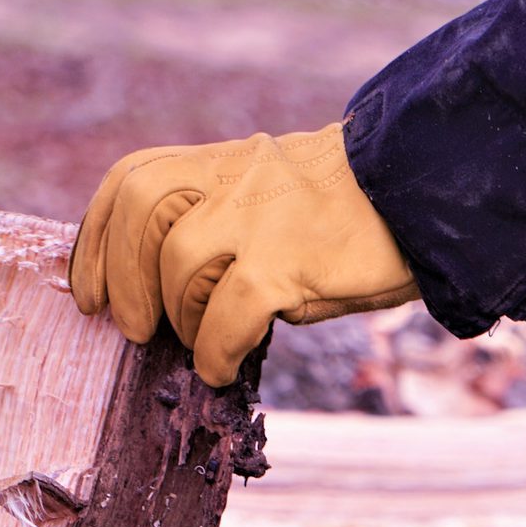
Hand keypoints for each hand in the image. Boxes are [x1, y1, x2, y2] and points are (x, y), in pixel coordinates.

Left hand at [69, 122, 418, 386]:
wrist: (437, 194)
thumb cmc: (358, 215)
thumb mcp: (278, 203)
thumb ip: (226, 226)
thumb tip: (174, 298)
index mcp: (227, 162)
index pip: (132, 178)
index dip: (97, 237)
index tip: (88, 292)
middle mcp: (237, 176)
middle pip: (140, 205)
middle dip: (120, 273)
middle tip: (133, 327)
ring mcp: (263, 215)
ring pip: (179, 261)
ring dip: (179, 316)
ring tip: (199, 343)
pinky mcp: (292, 259)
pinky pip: (228, 311)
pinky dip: (214, 347)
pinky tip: (222, 365)